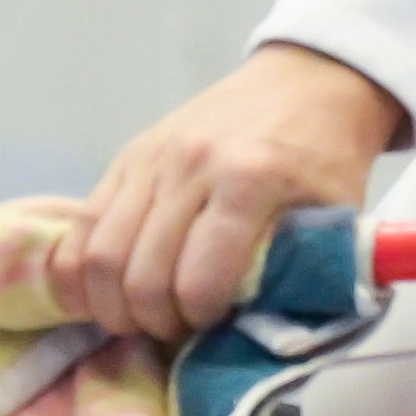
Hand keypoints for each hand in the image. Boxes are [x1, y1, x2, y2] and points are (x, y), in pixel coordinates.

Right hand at [59, 44, 407, 344]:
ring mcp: (152, 159)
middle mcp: (191, 166)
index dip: (199, 321)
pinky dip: (78, 271)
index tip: (212, 328)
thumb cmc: (327, 158)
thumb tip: (253, 334)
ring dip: (110, 304)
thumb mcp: (337, 216)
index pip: (198, 281)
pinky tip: (96, 297)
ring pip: (98, 253)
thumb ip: (302, 272)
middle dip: (152, 321)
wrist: (307, 82)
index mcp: (250, 181)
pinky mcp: (127, 156)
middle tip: (172, 332)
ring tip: (136, 319)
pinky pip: (81, 225)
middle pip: (140, 275)